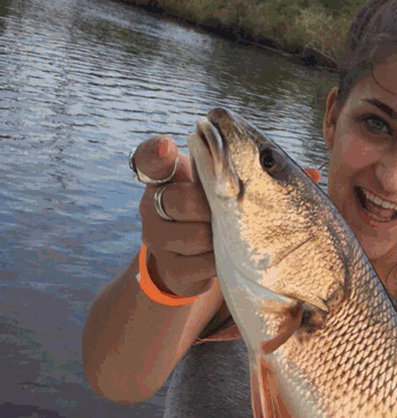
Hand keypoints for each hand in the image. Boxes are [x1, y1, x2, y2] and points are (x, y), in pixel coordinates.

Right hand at [132, 135, 215, 296]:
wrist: (192, 257)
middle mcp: (149, 206)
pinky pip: (205, 264)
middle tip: (221, 212)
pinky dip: (219, 259)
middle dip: (213, 209)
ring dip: (219, 236)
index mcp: (158, 178)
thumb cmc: (203, 206)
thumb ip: (209, 164)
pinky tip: (218, 253)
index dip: (157, 152)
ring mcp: (156, 240)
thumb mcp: (202, 179)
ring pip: (200, 237)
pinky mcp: (171, 270)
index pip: (149, 158)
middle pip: (186, 202)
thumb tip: (227, 156)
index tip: (167, 147)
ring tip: (220, 233)